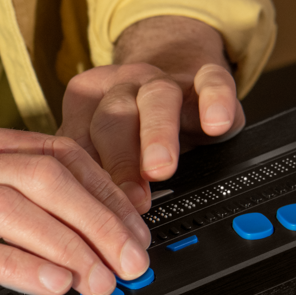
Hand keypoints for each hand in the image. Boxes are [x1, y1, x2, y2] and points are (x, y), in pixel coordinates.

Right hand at [0, 123, 152, 294]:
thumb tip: (73, 231)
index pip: (56, 155)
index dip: (107, 192)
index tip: (137, 227)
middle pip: (48, 176)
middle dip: (102, 220)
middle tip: (133, 260)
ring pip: (18, 207)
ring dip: (72, 245)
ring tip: (102, 280)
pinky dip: (18, 265)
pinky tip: (50, 283)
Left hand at [58, 15, 242, 213]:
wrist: (179, 92)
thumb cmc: (133, 130)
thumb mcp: (101, 151)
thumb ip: (90, 174)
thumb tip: (87, 216)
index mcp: (87, 102)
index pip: (79, 138)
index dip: (87, 175)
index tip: (97, 206)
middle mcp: (122, 87)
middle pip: (114, 116)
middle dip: (121, 160)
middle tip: (132, 197)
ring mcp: (164, 79)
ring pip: (158, 97)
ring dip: (158, 134)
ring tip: (161, 169)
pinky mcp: (204, 78)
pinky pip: (211, 81)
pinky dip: (214, 100)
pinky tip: (216, 124)